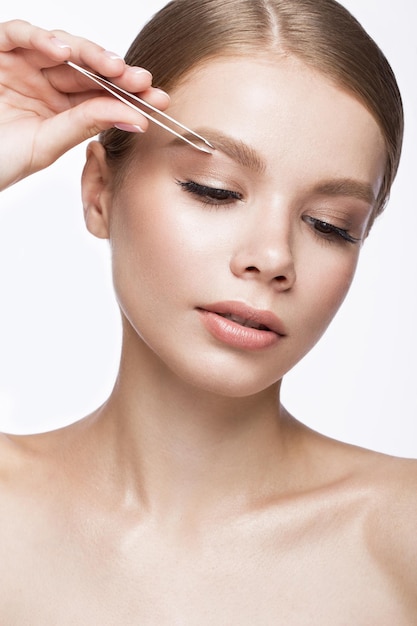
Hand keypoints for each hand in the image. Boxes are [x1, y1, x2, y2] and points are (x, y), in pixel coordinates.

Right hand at [0, 20, 169, 189]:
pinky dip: (40, 38)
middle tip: (143, 80)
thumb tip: (135, 116)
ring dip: (90, 53)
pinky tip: (63, 52)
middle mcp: (45, 82)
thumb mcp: (47, 144)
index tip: (158, 99)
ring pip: (61, 47)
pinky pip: (18, 34)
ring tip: (113, 67)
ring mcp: (22, 65)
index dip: (129, 94)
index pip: (101, 94)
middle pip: (87, 68)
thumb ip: (85, 125)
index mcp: (61, 108)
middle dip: (117, 72)